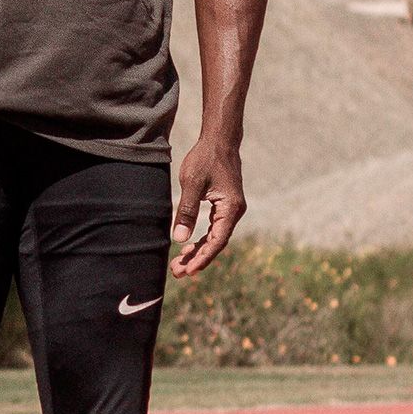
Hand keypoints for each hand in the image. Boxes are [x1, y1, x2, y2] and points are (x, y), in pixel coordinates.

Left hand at [169, 136, 245, 277]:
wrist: (219, 140)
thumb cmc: (205, 159)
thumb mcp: (192, 184)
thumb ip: (186, 211)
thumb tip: (179, 239)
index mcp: (230, 208)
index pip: (217, 241)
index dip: (202, 258)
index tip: (188, 271)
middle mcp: (234, 212)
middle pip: (216, 243)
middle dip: (197, 259)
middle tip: (177, 273)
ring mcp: (230, 209)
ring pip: (214, 237)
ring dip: (198, 251)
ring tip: (179, 264)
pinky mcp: (224, 206)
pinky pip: (214, 229)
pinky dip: (202, 240)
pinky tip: (188, 247)